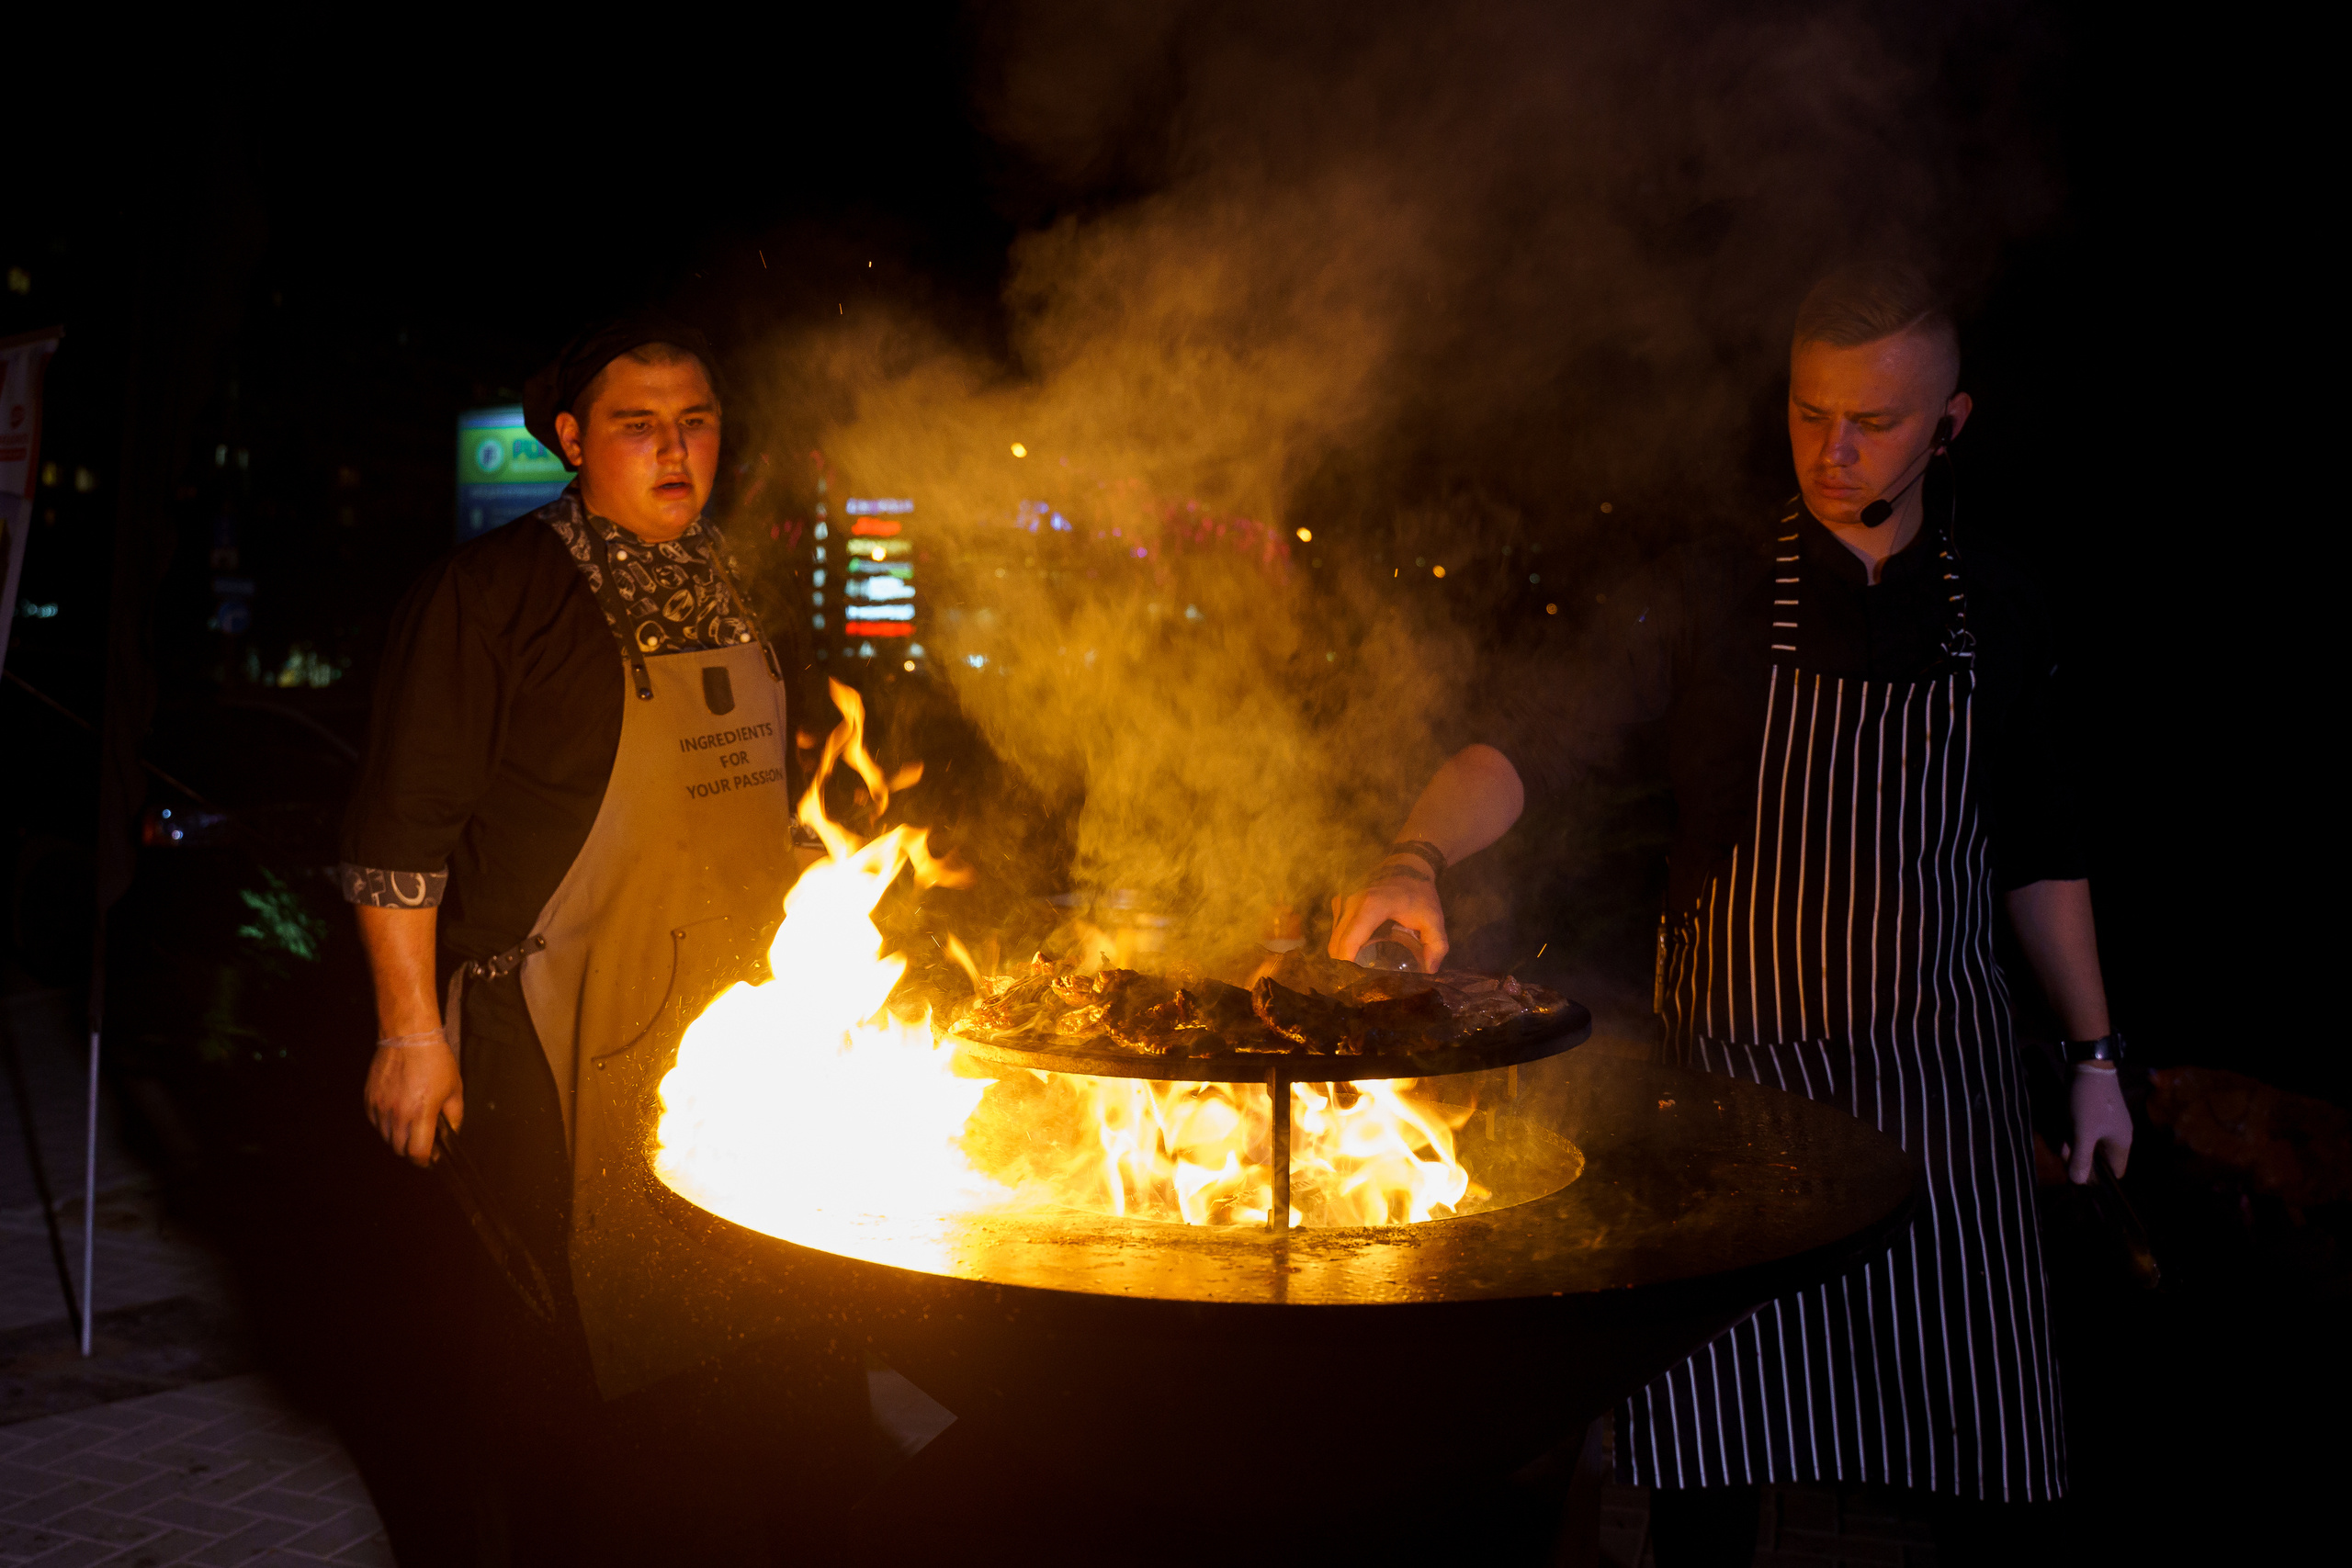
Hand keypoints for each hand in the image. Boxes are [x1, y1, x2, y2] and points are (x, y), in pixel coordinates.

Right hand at [366, 1038, 463, 1166]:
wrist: (409, 1037)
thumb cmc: (435, 1061)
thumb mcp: (454, 1089)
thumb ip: (454, 1117)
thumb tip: (451, 1135)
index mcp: (421, 1113)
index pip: (417, 1153)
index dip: (425, 1161)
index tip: (432, 1158)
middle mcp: (397, 1114)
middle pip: (400, 1149)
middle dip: (413, 1151)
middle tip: (423, 1142)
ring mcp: (380, 1107)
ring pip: (386, 1137)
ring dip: (399, 1137)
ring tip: (411, 1124)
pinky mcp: (369, 1099)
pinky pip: (376, 1122)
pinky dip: (386, 1124)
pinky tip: (398, 1112)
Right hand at [1328, 864, 1448, 971]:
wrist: (1407, 864)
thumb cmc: (1418, 892)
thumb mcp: (1433, 917)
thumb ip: (1437, 944)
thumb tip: (1429, 970)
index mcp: (1371, 906)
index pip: (1349, 941)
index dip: (1347, 965)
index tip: (1355, 983)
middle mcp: (1351, 902)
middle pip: (1336, 944)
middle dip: (1344, 966)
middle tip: (1359, 982)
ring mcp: (1342, 901)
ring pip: (1333, 937)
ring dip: (1342, 955)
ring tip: (1358, 970)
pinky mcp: (1339, 901)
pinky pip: (1334, 929)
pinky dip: (1341, 943)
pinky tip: (1357, 952)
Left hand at [2063, 1065, 2130, 1182]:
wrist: (2088, 1065)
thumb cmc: (2088, 1102)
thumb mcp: (2082, 1133)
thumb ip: (2081, 1158)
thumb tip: (2078, 1183)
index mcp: (2121, 1144)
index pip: (2115, 1172)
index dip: (2099, 1178)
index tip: (2078, 1174)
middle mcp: (2118, 1136)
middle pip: (2100, 1159)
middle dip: (2080, 1158)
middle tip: (2064, 1152)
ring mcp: (2108, 1124)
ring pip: (2090, 1144)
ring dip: (2074, 1144)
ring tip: (2063, 1136)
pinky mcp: (2097, 1114)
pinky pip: (2085, 1131)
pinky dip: (2074, 1131)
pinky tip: (2063, 1125)